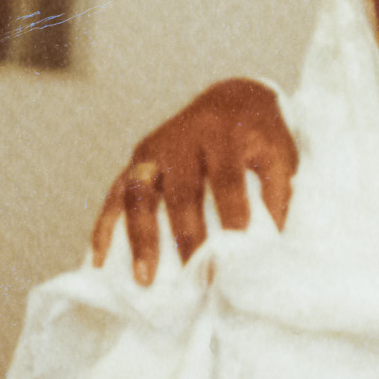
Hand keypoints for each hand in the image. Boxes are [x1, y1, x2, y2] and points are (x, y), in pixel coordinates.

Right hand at [89, 80, 298, 283]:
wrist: (231, 100)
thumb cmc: (259, 136)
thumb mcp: (279, 153)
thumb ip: (276, 192)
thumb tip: (267, 243)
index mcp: (223, 134)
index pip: (226, 178)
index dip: (232, 212)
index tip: (236, 248)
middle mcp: (182, 139)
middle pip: (180, 191)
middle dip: (186, 236)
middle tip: (196, 278)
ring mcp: (153, 150)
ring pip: (139, 193)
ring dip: (141, 238)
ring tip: (144, 279)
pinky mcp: (135, 161)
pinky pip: (115, 195)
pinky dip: (105, 228)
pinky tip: (99, 260)